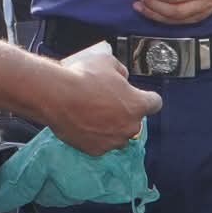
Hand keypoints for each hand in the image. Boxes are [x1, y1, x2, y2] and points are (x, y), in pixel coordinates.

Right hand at [42, 42, 160, 154]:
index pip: (155, 103)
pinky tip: (83, 123)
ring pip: (118, 135)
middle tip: (106, 101)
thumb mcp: (107, 62)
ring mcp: (113, 140)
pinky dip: (94, 136)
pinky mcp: (95, 150)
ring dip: (111, 126)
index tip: (139, 96)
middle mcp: (129, 126)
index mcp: (138, 104)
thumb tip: (121, 77)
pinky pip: (100, 143)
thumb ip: (121, 71)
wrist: (56, 97)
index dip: (147, 98)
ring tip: (92, 113)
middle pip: (134, 121)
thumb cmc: (82, 78)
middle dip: (124, 113)